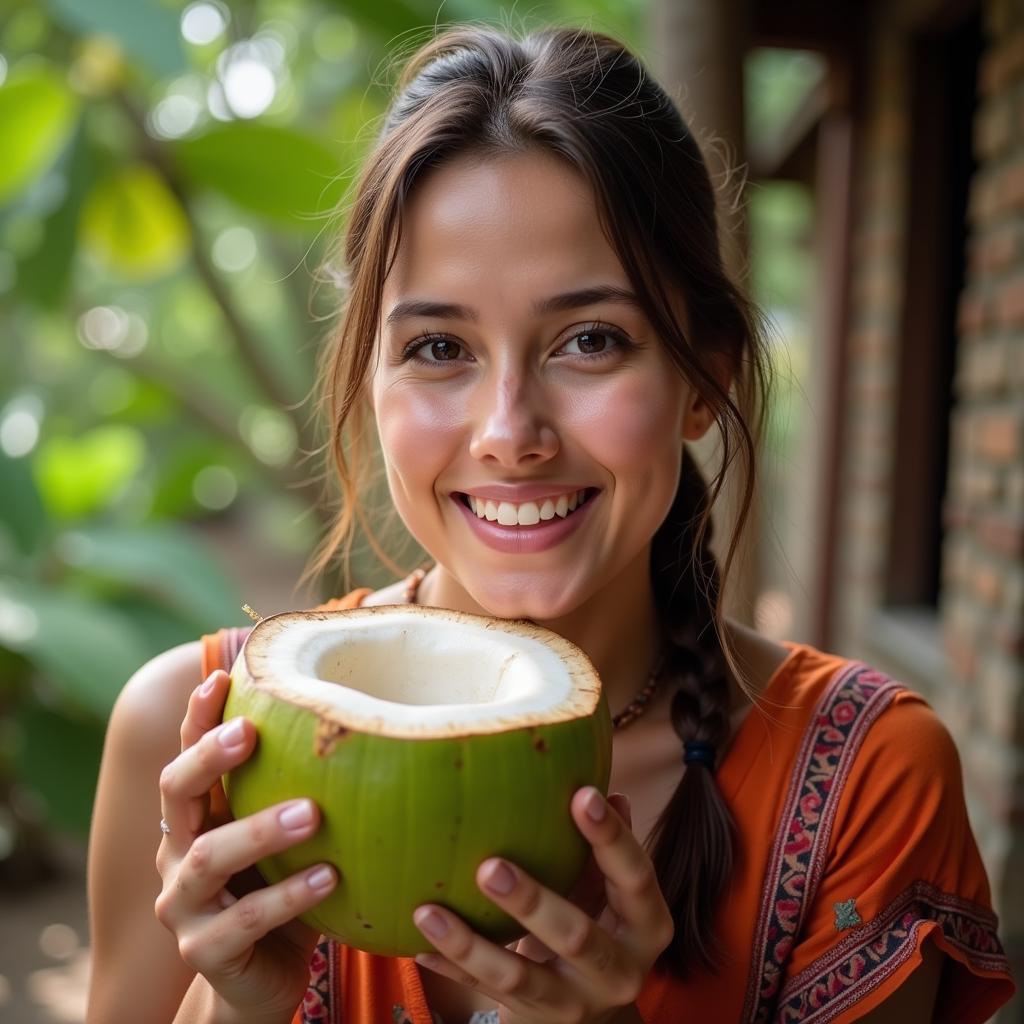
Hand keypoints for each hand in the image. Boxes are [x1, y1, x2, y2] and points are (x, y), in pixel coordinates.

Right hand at [154, 670, 338, 1021]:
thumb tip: (368, 718)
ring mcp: (184, 904)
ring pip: (209, 856)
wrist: (263, 980)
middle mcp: (177, 852)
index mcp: (197, 816)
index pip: (187, 755)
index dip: (198, 718)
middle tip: (251, 731)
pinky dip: (288, 896)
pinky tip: (331, 877)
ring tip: (312, 813)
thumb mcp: (292, 837)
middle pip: (176, 792)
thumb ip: (303, 790)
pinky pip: (243, 921)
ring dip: (259, 830)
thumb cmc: (287, 888)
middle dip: (209, 756)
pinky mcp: (204, 951)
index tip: (223, 677)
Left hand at [411, 788, 673, 1023]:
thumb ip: (607, 848)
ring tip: (428, 911)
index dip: (611, 837)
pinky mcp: (536, 1018)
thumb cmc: (600, 922)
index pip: (636, 876)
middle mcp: (620, 970)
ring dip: (470, 944)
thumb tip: (609, 790)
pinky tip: (418, 945)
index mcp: (648, 924)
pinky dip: (451, 968)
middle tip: (489, 867)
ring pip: (519, 975)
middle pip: (576, 936)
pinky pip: (485, 992)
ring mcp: (576, 1003)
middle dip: (532, 902)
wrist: (595, 1015)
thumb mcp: (612, 891)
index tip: (582, 794)